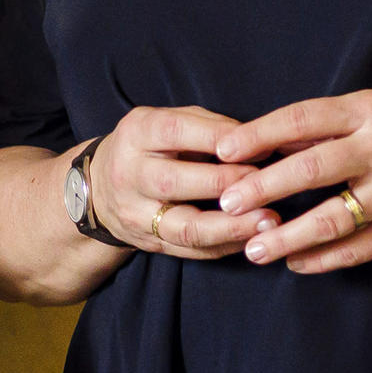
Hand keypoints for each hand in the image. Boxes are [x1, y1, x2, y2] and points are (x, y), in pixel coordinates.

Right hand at [86, 106, 273, 261]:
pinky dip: (225, 247)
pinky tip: (254, 239)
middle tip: (271, 183)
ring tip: (269, 222)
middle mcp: (130, 174)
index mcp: (137, 134)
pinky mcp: (149, 243)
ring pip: (184, 227)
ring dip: (231, 227)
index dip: (219, 139)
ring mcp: (136, 214)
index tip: (260, 143)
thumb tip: (259, 140)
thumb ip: (209, 126)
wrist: (100, 188)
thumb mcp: (168, 121)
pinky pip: (190, 251)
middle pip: (175, 182)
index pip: (177, 132)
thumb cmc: (151, 146)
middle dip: (227, 184)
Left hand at [214, 92, 371, 273]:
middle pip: (309, 169)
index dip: (258, 135)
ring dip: (286, 236)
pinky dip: (324, 259)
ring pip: (330, 218)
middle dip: (261, 188)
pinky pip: (358, 248)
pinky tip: (296, 263)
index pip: (301, 120)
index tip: (223, 150)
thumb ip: (332, 125)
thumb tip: (273, 140)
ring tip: (254, 249)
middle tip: (225, 202)